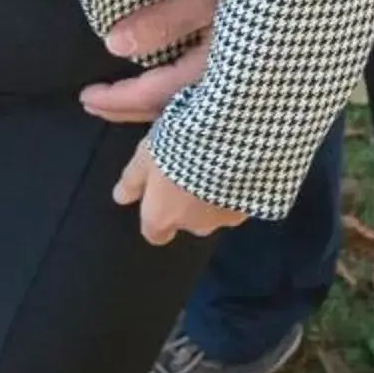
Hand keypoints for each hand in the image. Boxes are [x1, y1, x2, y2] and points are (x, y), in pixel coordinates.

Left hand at [78, 0, 224, 123]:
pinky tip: (166, 85)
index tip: (85, 97)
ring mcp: (235, 82)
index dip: (116, 98)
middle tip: (92, 105)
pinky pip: (199, 96)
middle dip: (126, 108)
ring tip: (124, 101)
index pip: (152, 93)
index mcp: (209, 71)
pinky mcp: (240, 69)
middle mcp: (223, 84)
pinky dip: (172, 95)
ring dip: (149, 104)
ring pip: (183, 103)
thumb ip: (163, 21)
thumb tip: (113, 44)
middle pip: (167, 106)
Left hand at [113, 136, 245, 246]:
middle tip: (189, 172)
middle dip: (189, 206)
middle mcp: (195, 225)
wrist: (232, 138)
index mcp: (165, 216)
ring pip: (216, 213)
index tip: (159, 200)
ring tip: (216, 163)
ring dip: (214, 196)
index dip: (156, 219)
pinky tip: (238, 164)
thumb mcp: (146, 155)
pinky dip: (237, 188)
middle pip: (189, 224)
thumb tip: (120, 197)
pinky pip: (241, 202)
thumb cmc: (178, 146)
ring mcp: (227, 217)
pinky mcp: (254, 206)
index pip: (155, 234)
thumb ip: (132, 179)